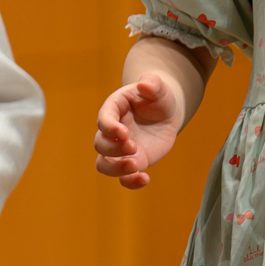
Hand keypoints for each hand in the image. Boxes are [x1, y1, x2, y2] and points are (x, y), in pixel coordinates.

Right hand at [93, 73, 184, 189]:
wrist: (164, 114)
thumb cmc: (157, 98)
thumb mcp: (158, 88)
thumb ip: (152, 83)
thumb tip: (145, 84)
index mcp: (113, 110)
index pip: (104, 120)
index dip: (109, 128)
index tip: (123, 133)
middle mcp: (111, 132)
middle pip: (100, 144)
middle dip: (114, 149)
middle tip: (134, 147)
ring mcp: (119, 150)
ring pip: (104, 164)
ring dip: (116, 168)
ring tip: (136, 167)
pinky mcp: (131, 161)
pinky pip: (123, 177)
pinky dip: (130, 182)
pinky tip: (145, 179)